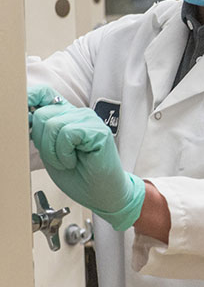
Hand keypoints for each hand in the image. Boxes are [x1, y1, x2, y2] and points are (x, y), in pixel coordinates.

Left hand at [28, 86, 145, 230]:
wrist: (100, 193)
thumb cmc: (78, 175)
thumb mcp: (49, 152)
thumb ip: (40, 133)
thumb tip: (24, 118)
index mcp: (66, 116)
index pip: (44, 94)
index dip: (29, 97)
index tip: (19, 112)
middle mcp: (78, 114)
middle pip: (43, 114)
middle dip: (42, 141)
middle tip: (57, 158)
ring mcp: (90, 121)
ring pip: (53, 125)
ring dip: (54, 152)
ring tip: (68, 161)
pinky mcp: (98, 131)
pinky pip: (67, 134)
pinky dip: (65, 153)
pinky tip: (74, 160)